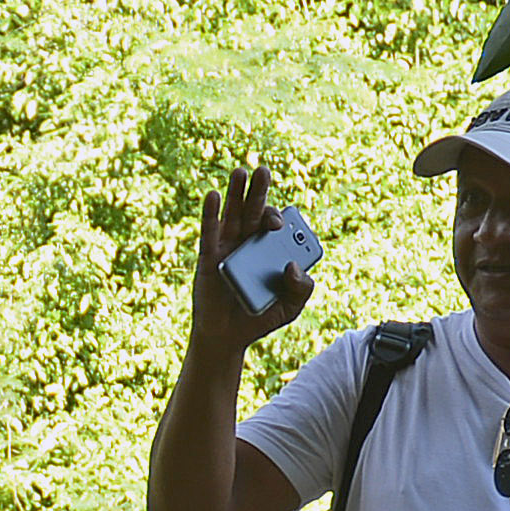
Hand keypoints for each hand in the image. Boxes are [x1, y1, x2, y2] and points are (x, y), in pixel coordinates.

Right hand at [189, 161, 310, 357]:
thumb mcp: (289, 308)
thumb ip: (301, 289)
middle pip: (254, 213)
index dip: (280, 219)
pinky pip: (210, 232)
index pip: (277, 227)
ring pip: (232, 215)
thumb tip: (293, 266)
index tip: (283, 225)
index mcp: (270, 252)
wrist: (227, 338)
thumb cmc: (258, 320)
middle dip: (259, 192)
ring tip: (240, 172)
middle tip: (263, 171)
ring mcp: (228, 248)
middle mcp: (249, 244)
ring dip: (236, 193)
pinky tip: (214, 195)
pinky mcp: (208, 258)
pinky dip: (211, 213)